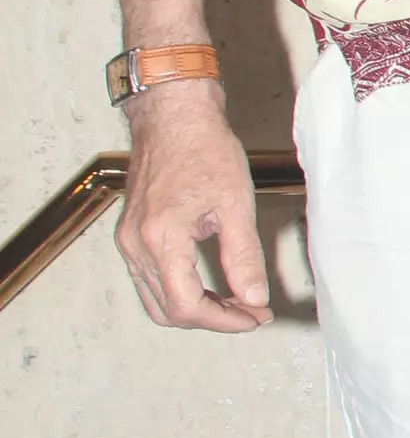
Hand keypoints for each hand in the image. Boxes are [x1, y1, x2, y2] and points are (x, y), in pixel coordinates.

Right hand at [115, 81, 271, 332]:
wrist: (174, 115)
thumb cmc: (203, 147)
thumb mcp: (235, 204)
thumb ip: (244, 256)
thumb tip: (254, 298)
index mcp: (160, 238)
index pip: (187, 306)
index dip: (224, 321)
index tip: (254, 316)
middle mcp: (135, 245)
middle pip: (169, 311)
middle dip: (212, 319)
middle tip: (250, 311)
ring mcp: (127, 241)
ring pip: (156, 301)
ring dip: (195, 308)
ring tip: (234, 301)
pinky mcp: (129, 235)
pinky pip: (149, 281)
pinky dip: (178, 291)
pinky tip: (209, 284)